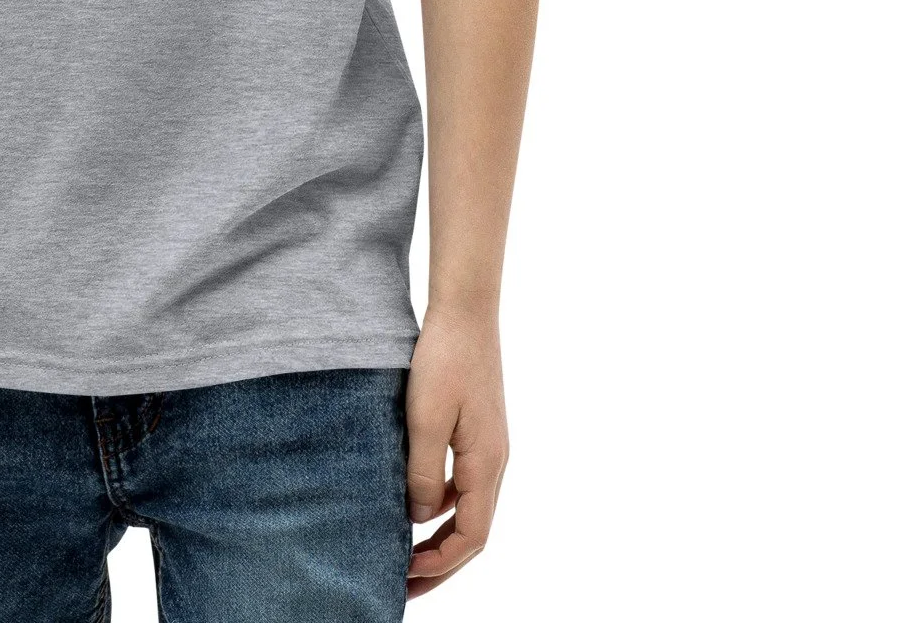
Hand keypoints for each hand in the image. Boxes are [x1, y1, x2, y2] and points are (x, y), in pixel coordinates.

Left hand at [403, 306, 508, 599]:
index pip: (472, 537)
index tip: (406, 576)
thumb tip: (415, 518)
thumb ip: (421, 472)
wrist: (465, 311)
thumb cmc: (445, 359)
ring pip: (466, 508)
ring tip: (403, 554)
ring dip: (438, 536)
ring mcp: (487, 446)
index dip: (441, 564)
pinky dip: (438, 504)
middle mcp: (494, 462)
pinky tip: (409, 502)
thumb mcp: (425, 418)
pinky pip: (460, 482)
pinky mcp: (476, 431)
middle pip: (472, 531)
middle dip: (441, 564)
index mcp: (487, 465)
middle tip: (403, 586)